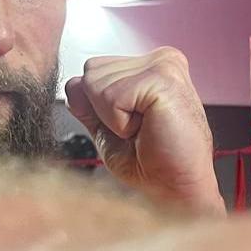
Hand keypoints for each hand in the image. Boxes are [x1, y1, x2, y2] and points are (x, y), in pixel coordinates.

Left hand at [66, 47, 221, 213]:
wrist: (178, 190)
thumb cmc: (154, 165)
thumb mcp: (109, 130)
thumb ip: (90, 105)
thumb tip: (73, 85)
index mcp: (151, 66)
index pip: (93, 69)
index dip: (99, 107)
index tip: (133, 128)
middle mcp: (160, 59)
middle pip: (91, 71)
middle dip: (103, 110)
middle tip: (139, 131)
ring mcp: (164, 65)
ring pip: (96, 83)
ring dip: (112, 118)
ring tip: (145, 131)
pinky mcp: (163, 78)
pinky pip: (110, 98)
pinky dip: (119, 124)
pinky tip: (148, 130)